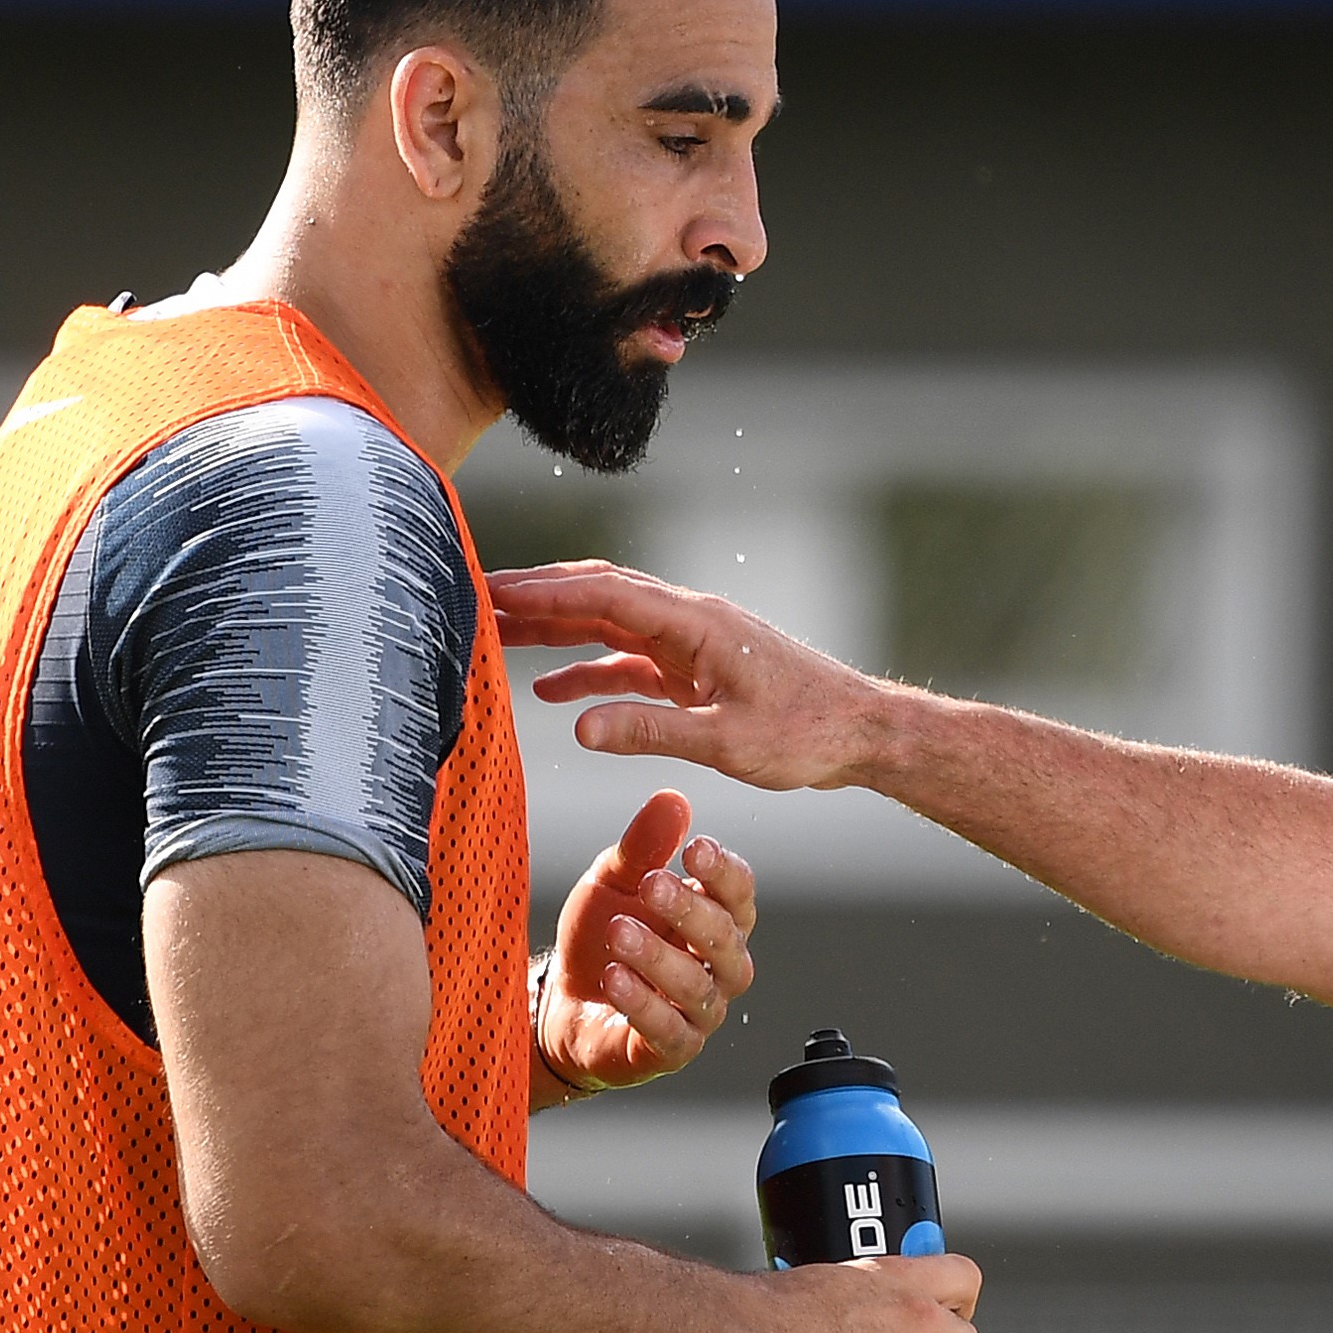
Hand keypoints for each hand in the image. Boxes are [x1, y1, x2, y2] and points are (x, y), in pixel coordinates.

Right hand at [489, 561, 888, 791]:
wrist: (860, 731)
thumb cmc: (806, 734)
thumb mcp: (726, 742)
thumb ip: (649, 731)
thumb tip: (575, 725)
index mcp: (697, 624)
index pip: (604, 595)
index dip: (542, 592)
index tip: (486, 590)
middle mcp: (689, 620)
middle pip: (597, 594)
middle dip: (535, 596)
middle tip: (471, 599)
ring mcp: (690, 641)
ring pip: (608, 623)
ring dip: (554, 628)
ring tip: (491, 637)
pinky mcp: (694, 668)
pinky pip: (628, 660)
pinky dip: (588, 668)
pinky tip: (549, 689)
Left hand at [538, 788, 755, 1094]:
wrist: (563, 1002)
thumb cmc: (601, 937)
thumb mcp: (614, 881)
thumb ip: (643, 846)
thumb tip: (673, 800)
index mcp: (717, 918)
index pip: (739, 893)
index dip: (723, 871)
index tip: (696, 848)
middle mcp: (720, 966)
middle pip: (725, 938)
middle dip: (690, 909)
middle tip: (653, 883)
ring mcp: (701, 1012)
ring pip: (699, 986)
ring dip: (659, 956)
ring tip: (619, 931)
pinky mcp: (673, 1049)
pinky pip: (670, 1031)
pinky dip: (643, 1003)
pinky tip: (615, 977)